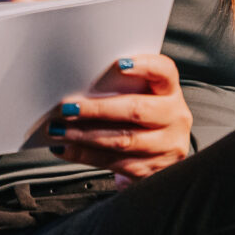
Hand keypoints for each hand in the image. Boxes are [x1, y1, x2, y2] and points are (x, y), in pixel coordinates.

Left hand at [34, 53, 192, 180]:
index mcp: (170, 92)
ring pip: (122, 140)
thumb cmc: (145, 116)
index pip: (164, 72)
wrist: (161, 153)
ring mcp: (166, 146)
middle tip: (68, 107)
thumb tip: (78, 81)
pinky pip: (114, 163)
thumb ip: (120, 86)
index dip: (145, 67)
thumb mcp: (141, 95)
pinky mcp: (152, 169)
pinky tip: (66, 148)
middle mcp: (174, 118)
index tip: (120, 64)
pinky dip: (84, 155)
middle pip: (136, 110)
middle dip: (97, 109)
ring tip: (59, 129)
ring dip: (84, 135)